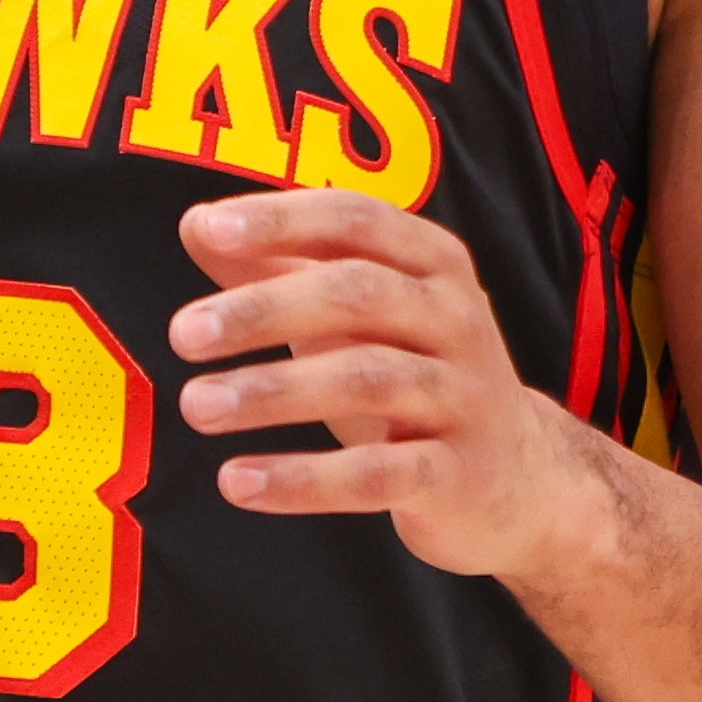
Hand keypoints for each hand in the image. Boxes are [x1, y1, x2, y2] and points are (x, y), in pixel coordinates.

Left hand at [167, 190, 615, 587]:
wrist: (517, 478)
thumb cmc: (415, 374)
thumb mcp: (359, 315)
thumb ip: (281, 267)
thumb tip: (196, 225)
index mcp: (433, 263)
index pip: (356, 220)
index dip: (282, 220)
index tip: (208, 230)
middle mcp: (458, 319)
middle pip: (359, 294)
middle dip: (265, 310)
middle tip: (184, 335)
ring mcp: (464, 398)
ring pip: (367, 381)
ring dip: (274, 391)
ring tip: (196, 405)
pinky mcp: (457, 475)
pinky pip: (376, 475)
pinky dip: (303, 480)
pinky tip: (239, 482)